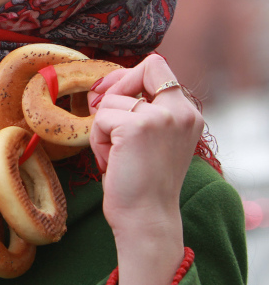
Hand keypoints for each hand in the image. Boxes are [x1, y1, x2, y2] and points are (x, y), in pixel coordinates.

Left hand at [88, 54, 202, 284]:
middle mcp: (181, 111)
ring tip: (115, 156)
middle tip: (103, 123)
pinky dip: (97, 141)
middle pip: (138, 70)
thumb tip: (102, 88)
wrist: (146, 218)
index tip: (108, 94)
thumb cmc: (142, 183)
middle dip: (111, 94)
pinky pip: (100, 119)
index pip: (157, 66)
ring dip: (102, 128)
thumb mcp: (150, 140)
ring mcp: (160, 117)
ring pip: (111, 102)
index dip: (128, 75)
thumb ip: (140, 111)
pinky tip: (111, 163)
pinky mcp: (136, 126)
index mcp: (188, 114)